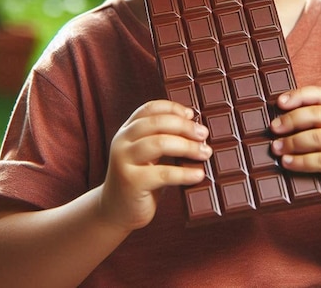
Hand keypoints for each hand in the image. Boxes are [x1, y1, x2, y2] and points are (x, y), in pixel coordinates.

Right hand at [99, 100, 211, 231]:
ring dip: (188, 146)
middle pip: (157, 123)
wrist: (115, 213)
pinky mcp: (131, 183)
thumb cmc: (141, 179)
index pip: (150, 108)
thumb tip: (197, 127)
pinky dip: (185, 173)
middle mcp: (122, 142)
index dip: (173, 108)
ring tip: (205, 153)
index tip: (192, 115)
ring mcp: (124, 162)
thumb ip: (165, 137)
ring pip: (160, 143)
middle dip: (185, 126)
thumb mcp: (149, 154)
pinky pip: (163, 174)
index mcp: (127, 131)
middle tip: (204, 134)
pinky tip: (198, 175)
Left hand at [270, 86, 320, 207]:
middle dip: (291, 120)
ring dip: (292, 142)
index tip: (279, 103)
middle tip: (274, 128)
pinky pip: (320, 160)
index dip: (298, 95)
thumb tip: (276, 120)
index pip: (320, 94)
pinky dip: (300, 161)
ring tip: (276, 148)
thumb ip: (308, 124)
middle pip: (317, 113)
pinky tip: (286, 163)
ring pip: (317, 137)